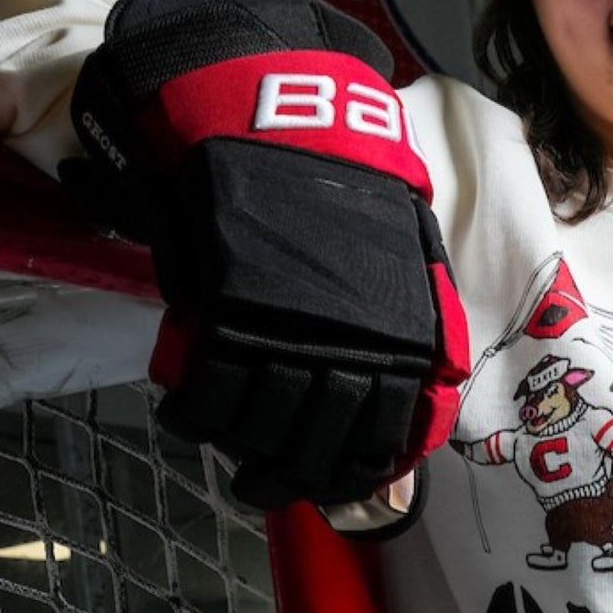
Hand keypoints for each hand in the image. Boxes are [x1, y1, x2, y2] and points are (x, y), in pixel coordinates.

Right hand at [67, 0, 469, 508]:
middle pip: (319, 445)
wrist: (283, 129)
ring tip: (240, 465)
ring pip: (263, 431)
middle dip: (295, 475)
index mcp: (408, 344)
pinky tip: (193, 418)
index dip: (360, 472)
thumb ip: (419, 345)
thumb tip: (412, 421)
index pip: (387, 438)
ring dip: (248, 458)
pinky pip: (208, 396)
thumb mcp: (413, 272)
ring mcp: (287, 340)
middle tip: (273, 482)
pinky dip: (196, 418)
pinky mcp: (227, 322)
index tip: (340, 483)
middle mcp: (352, 352)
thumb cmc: (357, 199)